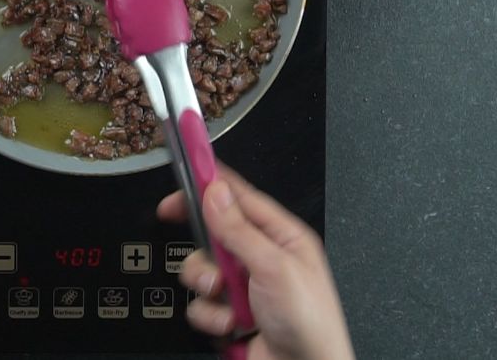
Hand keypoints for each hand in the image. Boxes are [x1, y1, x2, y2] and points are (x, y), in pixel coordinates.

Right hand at [157, 165, 353, 359]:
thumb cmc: (312, 324)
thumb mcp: (275, 268)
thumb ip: (240, 230)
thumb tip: (215, 193)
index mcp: (281, 237)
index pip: (239, 196)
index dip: (210, 183)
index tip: (185, 170)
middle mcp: (260, 258)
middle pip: (213, 232)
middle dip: (205, 251)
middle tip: (207, 259)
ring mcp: (243, 286)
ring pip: (201, 268)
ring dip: (208, 288)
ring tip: (230, 303)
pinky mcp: (229, 312)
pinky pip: (200, 302)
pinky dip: (210, 316)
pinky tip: (232, 326)